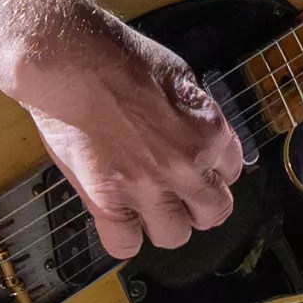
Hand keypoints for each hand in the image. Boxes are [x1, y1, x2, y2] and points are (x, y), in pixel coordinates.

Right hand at [6, 8, 246, 260]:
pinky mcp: (107, 201)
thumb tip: (200, 135)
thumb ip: (196, 115)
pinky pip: (126, 245)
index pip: (231, 171)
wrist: (70, 60)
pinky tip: (119, 217)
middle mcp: (184, 165)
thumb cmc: (118, 56)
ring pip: (175, 235)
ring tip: (146, 204)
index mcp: (208, 131)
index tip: (197, 165)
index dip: (212, 168)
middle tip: (178, 190)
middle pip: (213, 211)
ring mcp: (145, 187)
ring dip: (164, 222)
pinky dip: (124, 237)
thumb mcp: (179, 74)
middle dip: (198, 202)